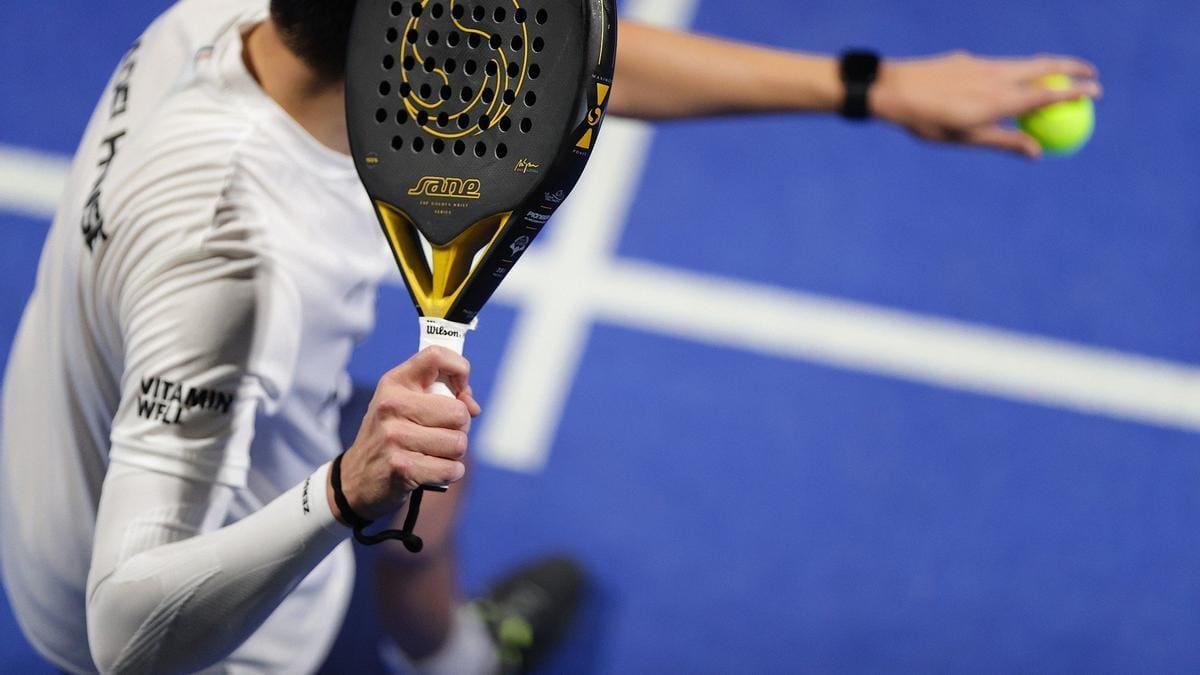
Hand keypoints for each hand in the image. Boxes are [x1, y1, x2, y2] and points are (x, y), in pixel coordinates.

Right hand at [328, 347, 481, 522]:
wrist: (356, 478)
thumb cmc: (390, 436)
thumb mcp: (405, 405)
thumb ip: (441, 396)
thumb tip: (472, 407)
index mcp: (395, 383)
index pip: (436, 356)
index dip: (460, 369)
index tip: (460, 389)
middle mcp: (392, 405)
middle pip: (459, 412)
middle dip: (460, 428)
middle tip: (441, 434)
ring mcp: (394, 436)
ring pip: (458, 443)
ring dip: (454, 454)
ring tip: (433, 454)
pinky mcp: (401, 467)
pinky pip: (451, 468)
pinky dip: (450, 472)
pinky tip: (432, 470)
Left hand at [871, 51, 1101, 158]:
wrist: (892, 89)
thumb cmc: (928, 122)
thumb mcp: (965, 138)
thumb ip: (1003, 141)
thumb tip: (1037, 152)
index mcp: (999, 99)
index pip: (1049, 92)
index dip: (1076, 91)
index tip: (1098, 92)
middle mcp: (996, 75)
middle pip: (1044, 65)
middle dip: (1072, 66)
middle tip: (1090, 73)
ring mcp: (982, 64)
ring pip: (1022, 62)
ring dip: (1045, 66)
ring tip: (1058, 74)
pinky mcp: (967, 60)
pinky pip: (1000, 64)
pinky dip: (1015, 70)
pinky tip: (1007, 81)